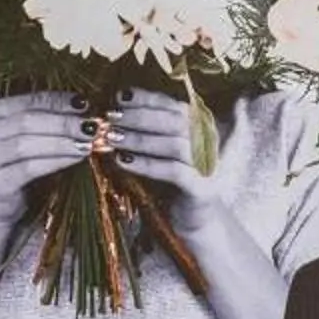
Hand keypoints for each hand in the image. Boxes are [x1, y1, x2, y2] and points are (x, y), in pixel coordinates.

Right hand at [0, 91, 104, 227]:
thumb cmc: (18, 167)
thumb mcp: (31, 139)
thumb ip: (50, 124)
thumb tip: (87, 113)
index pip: (32, 100)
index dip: (60, 101)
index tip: (86, 104)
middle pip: (29, 119)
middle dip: (64, 122)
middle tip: (91, 126)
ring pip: (26, 143)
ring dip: (61, 142)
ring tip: (87, 143)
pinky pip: (29, 168)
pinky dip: (55, 162)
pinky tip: (75, 159)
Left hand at [105, 88, 224, 224]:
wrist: (190, 221)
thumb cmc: (168, 183)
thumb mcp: (155, 151)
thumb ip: (144, 130)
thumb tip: (112, 111)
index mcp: (198, 127)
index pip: (172, 104)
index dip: (145, 98)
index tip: (119, 97)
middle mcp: (206, 144)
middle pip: (174, 120)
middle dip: (139, 116)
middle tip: (111, 117)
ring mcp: (206, 166)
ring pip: (173, 144)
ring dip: (139, 139)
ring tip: (113, 138)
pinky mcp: (201, 189)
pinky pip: (174, 171)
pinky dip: (147, 164)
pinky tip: (124, 161)